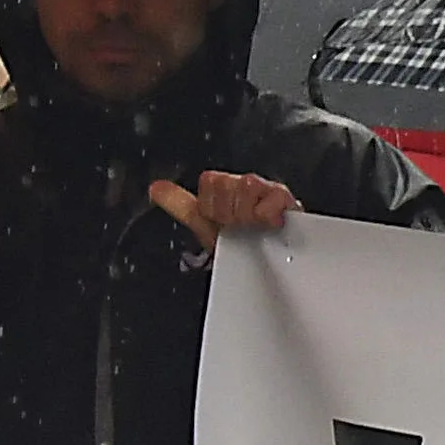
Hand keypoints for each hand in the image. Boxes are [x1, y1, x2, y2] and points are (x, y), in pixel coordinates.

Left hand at [145, 170, 292, 247]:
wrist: (269, 264)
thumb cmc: (242, 244)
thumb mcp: (206, 224)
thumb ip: (180, 205)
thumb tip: (155, 188)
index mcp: (227, 187)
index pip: (210, 181)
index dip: (211, 207)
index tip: (220, 221)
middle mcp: (248, 184)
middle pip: (226, 183)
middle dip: (228, 212)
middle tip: (238, 226)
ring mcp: (269, 189)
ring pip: (247, 185)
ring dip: (246, 214)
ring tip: (255, 227)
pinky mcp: (289, 200)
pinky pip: (272, 197)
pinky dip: (267, 214)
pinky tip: (271, 225)